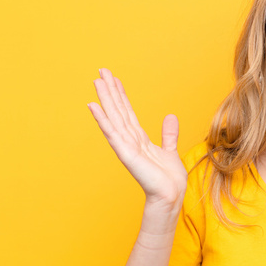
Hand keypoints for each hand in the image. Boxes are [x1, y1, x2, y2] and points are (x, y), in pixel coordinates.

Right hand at [87, 69, 186, 212]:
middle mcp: (130, 140)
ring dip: (104, 98)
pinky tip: (94, 106)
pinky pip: (112, 133)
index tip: (114, 78)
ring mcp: (126, 146)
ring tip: (96, 81)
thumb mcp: (171, 151)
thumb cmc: (168, 179)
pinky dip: (103, 119)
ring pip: (113, 117)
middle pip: (118, 110)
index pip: (127, 112)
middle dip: (110, 90)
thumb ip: (168, 135)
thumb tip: (170, 117)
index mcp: (139, 139)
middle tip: (101, 71)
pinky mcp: (126, 154)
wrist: (170, 195)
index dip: (121, 95)